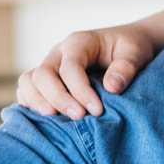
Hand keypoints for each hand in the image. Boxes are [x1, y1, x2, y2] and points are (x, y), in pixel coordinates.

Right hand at [16, 25, 156, 118]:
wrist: (128, 44)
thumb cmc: (131, 48)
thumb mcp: (136, 52)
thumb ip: (126, 67)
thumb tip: (112, 87)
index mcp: (79, 42)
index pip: (69, 68)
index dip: (80, 91)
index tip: (97, 110)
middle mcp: (58, 53)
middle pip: (42, 75)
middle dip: (58, 99)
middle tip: (78, 117)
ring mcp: (49, 66)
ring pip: (28, 81)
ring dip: (37, 102)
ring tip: (55, 121)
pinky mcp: (46, 80)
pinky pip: (27, 90)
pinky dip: (30, 105)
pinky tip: (47, 121)